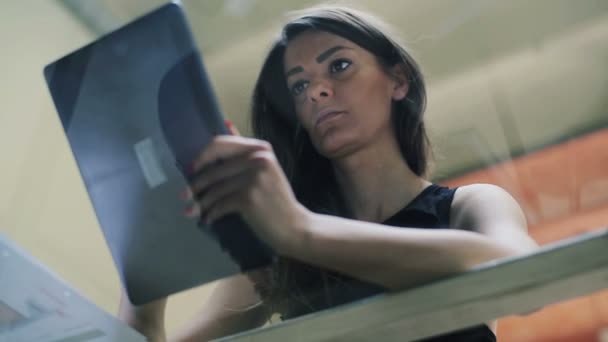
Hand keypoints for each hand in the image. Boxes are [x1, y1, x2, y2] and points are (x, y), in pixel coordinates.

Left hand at [182, 123, 309, 253]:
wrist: (294, 226)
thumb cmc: (276, 200)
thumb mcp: (265, 169)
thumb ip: (244, 150)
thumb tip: (226, 123)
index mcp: (261, 149)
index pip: (221, 144)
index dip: (202, 157)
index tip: (191, 170)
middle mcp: (258, 159)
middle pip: (214, 169)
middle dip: (196, 184)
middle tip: (184, 195)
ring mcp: (254, 178)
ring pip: (215, 189)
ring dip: (201, 203)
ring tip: (193, 211)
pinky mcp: (249, 198)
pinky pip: (220, 204)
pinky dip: (211, 213)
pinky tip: (208, 219)